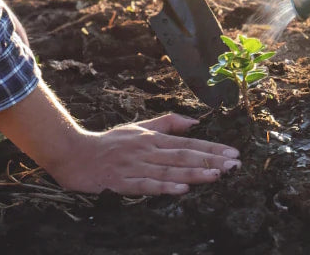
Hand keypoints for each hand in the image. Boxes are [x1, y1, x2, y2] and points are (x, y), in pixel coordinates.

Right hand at [0, 86, 240, 195]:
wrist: (74, 154)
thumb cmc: (109, 143)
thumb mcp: (139, 128)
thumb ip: (167, 123)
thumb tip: (195, 121)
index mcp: (152, 138)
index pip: (188, 143)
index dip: (212, 148)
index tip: (233, 153)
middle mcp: (147, 151)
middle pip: (183, 156)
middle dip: (211, 160)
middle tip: (235, 165)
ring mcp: (135, 166)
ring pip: (169, 169)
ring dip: (194, 173)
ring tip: (218, 176)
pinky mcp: (122, 182)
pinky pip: (146, 185)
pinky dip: (164, 186)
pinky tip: (181, 189)